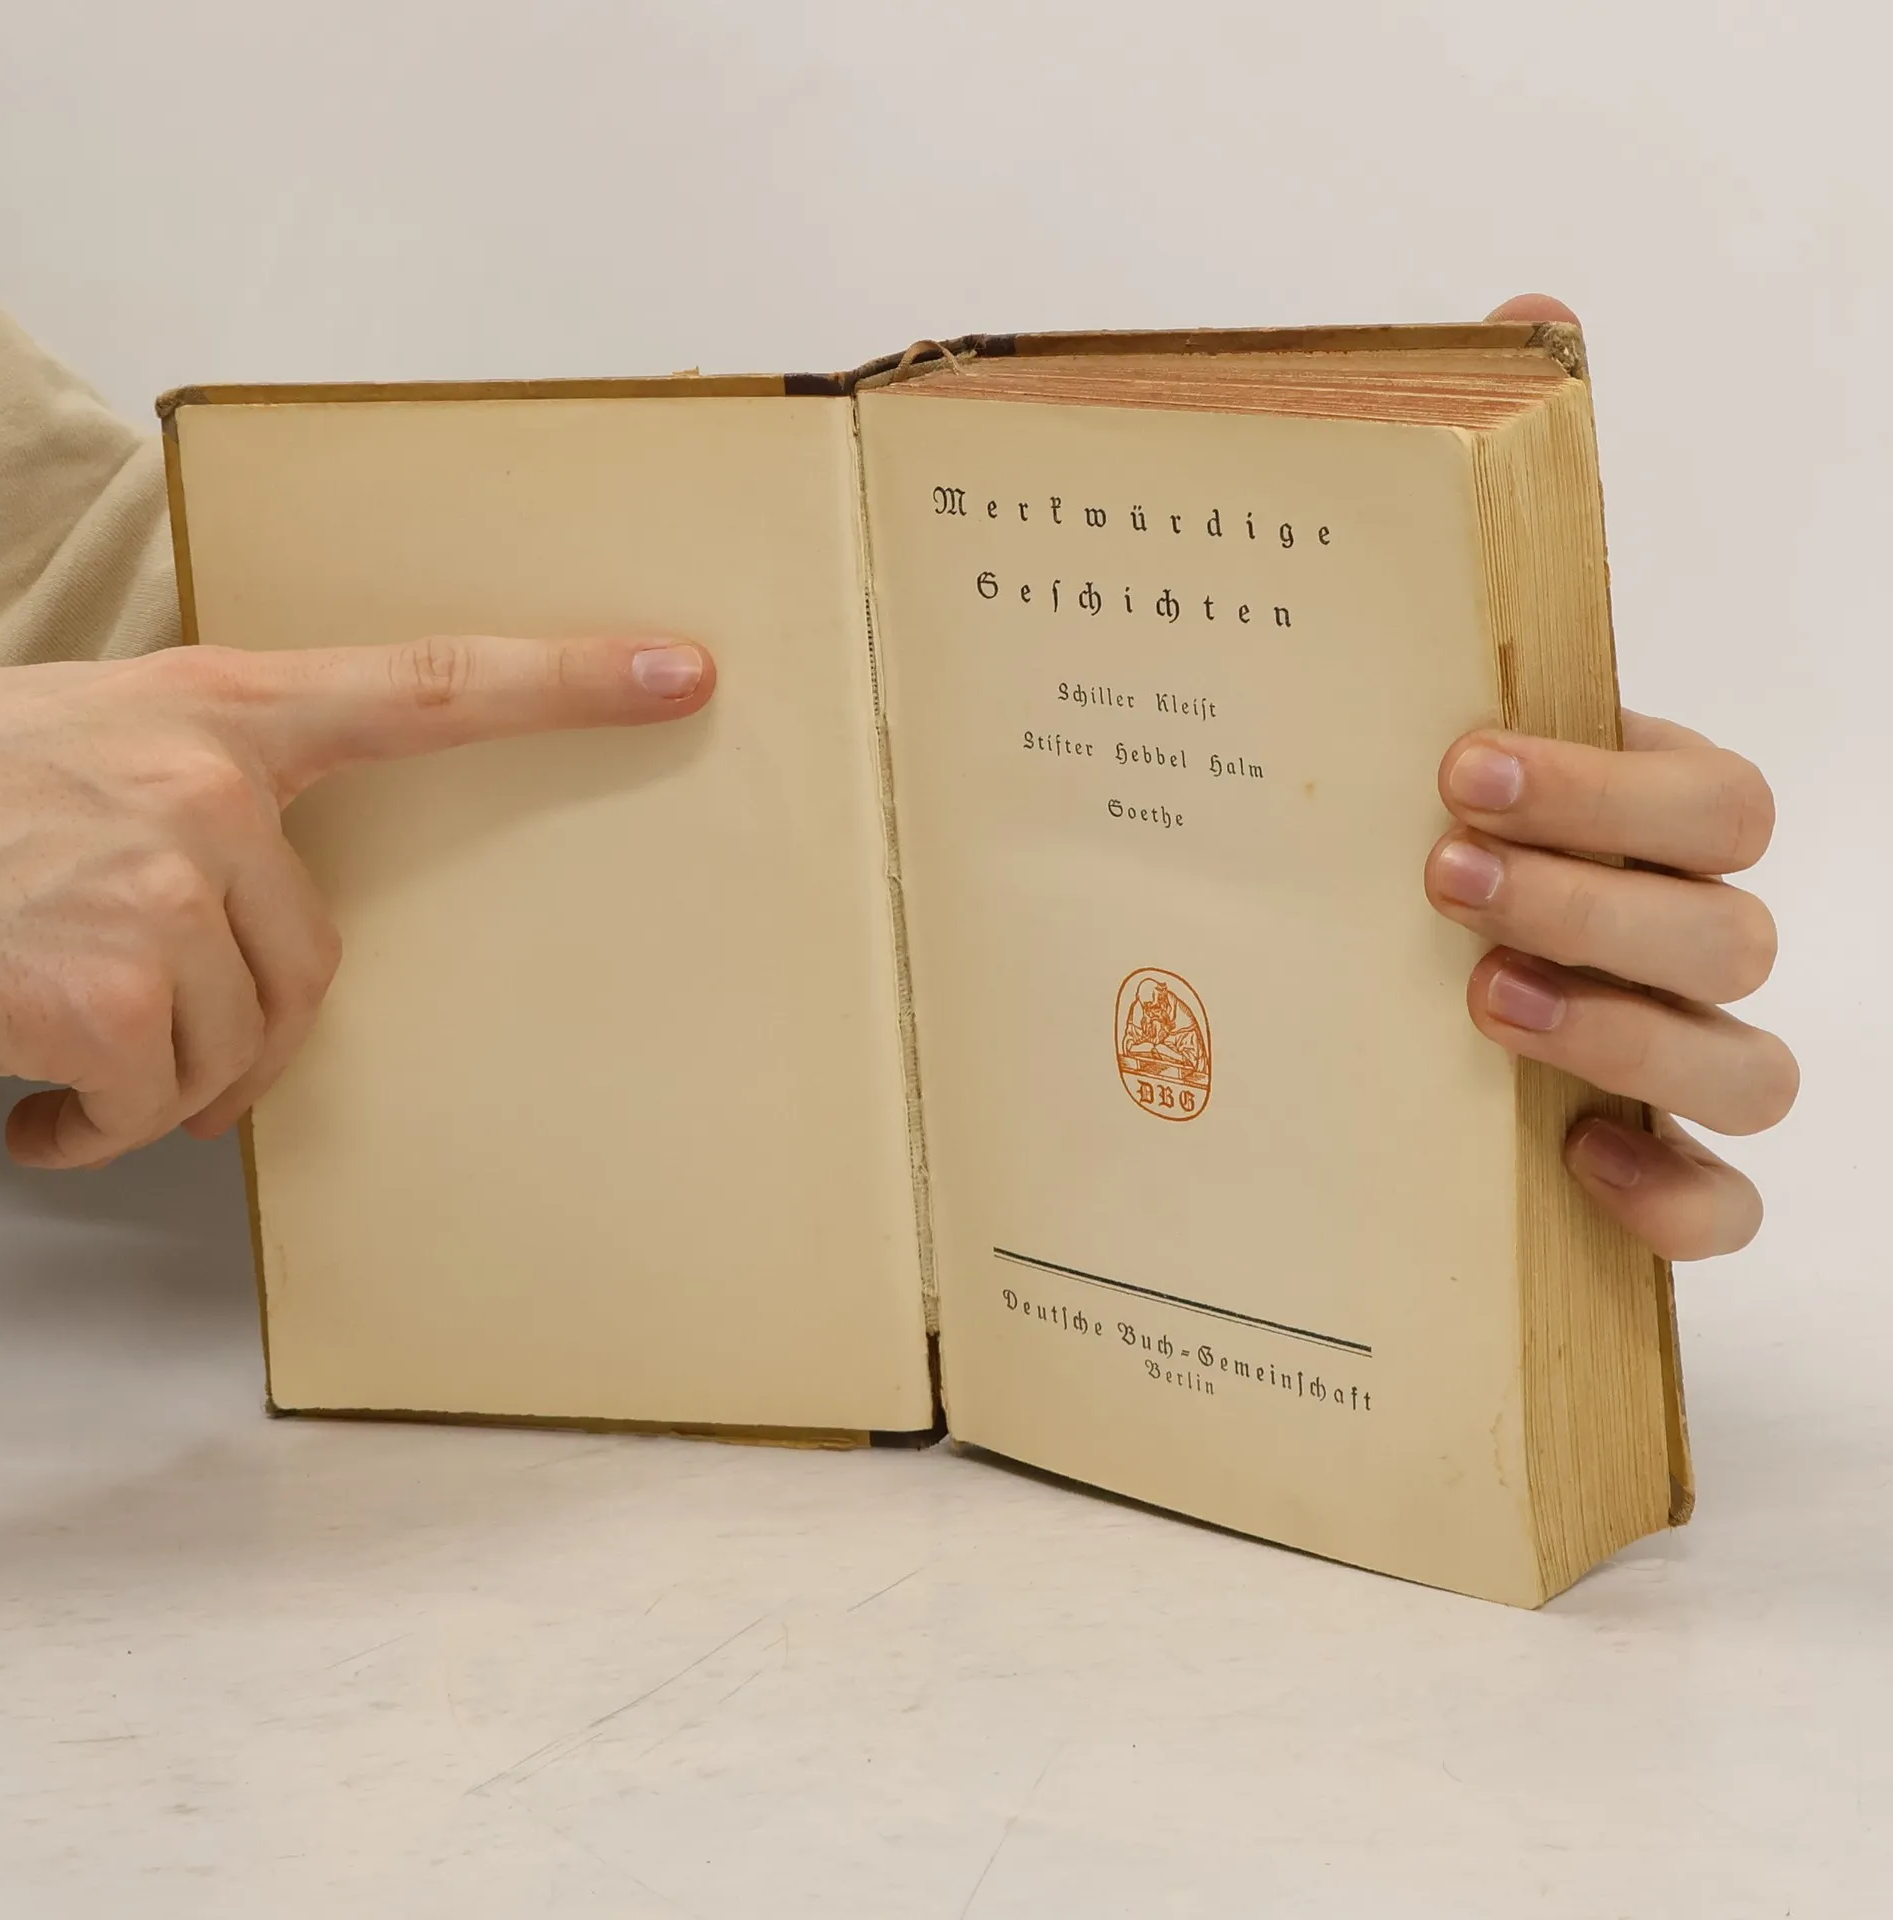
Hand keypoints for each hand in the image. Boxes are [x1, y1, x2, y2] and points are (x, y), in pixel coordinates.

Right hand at [0, 634, 713, 1168]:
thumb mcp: (90, 749)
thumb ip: (211, 807)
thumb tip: (270, 962)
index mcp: (221, 706)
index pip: (430, 684)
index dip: (568, 684)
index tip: (682, 674)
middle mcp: (210, 779)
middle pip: (313, 962)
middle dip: (238, 1029)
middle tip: (147, 1040)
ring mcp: (166, 877)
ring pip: (241, 1048)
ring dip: (159, 1085)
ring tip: (64, 1050)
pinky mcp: (118, 985)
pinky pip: (159, 1103)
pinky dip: (94, 1131)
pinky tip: (33, 1107)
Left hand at [1421, 295, 1795, 1259]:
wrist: (1363, 991)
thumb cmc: (1406, 830)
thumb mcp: (1415, 700)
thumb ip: (1477, 547)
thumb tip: (1535, 307)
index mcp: (1640, 819)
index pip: (1709, 794)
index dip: (1609, 784)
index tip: (1459, 765)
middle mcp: (1681, 929)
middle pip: (1729, 918)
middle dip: (1595, 894)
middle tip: (1441, 875)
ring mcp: (1677, 1056)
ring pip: (1751, 1062)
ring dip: (1627, 1035)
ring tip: (1480, 1006)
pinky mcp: (1647, 1168)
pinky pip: (1723, 1204)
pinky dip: (1676, 1197)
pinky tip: (1572, 1164)